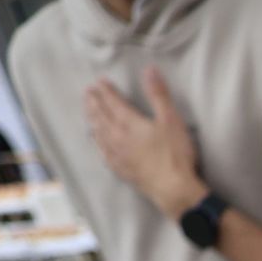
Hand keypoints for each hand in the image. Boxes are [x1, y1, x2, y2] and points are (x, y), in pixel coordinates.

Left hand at [85, 66, 204, 218]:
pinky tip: (98, 144)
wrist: (173, 189)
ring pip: (99, 135)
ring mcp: (118, 156)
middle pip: (101, 117)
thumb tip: (149, 70)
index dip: (106, 91)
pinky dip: (98, 145)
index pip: (113, 102)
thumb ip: (159, 95)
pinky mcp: (122, 170)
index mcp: (129, 123)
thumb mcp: (171, 119)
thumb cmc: (174, 154)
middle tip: (87, 94)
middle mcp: (118, 138)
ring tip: (88, 113)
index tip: (99, 82)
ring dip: (92, 121)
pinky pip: (104, 154)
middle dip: (94, 103)